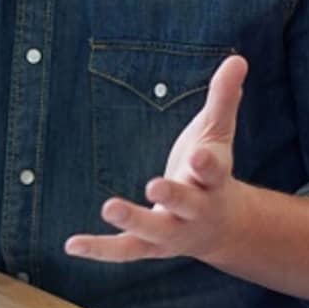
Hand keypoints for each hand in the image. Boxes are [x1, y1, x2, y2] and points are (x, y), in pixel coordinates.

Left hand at [65, 54, 248, 263]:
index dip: (206, 165)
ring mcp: (173, 231)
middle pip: (186, 204)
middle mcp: (196, 210)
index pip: (214, 171)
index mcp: (213, 181)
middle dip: (172, 195)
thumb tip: (237, 58)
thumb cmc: (211, 171)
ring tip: (109, 206)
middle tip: (154, 186)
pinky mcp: (149, 246)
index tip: (199, 158)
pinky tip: (71, 245)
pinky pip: (124, 249)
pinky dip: (99, 248)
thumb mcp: (217, 133)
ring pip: (154, 230)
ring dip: (133, 220)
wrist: (222, 228)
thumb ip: (223, 98)